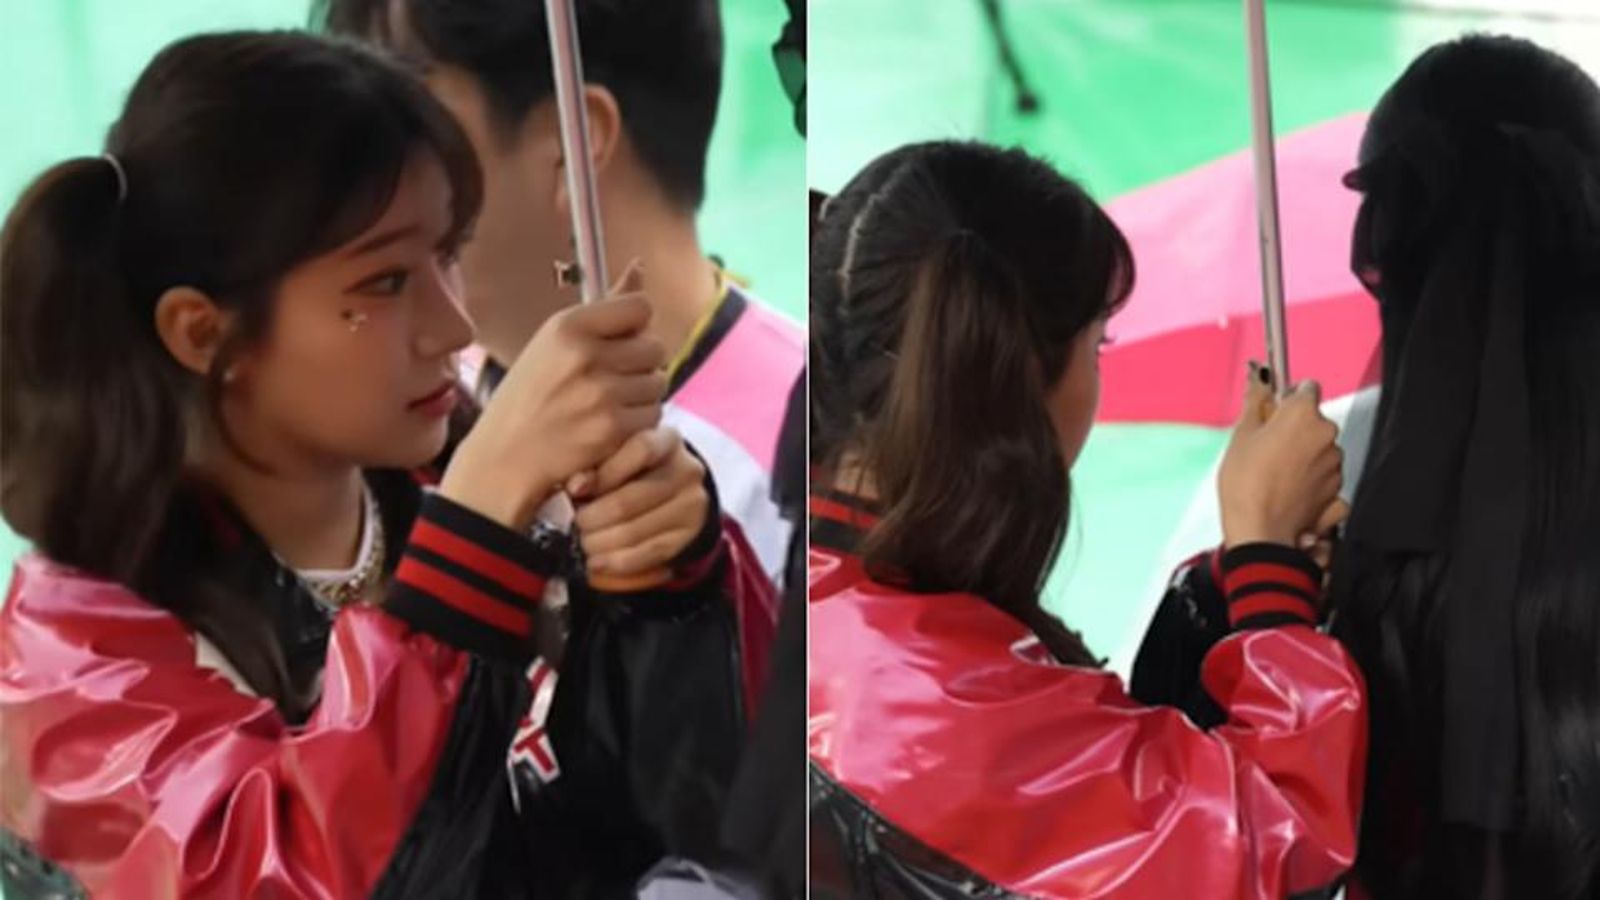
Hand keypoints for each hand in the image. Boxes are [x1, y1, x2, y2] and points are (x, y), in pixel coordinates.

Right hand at [439, 261, 665, 529]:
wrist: (505, 458)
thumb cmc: (530, 396)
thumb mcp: (554, 342)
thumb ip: (605, 308)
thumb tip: (640, 267)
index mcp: (568, 326)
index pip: (640, 307)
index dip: (636, 326)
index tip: (621, 341)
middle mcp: (586, 355)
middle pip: (656, 347)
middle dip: (642, 363)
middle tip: (613, 379)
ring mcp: (601, 393)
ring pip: (659, 382)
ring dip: (643, 394)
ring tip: (610, 404)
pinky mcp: (613, 428)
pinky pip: (654, 415)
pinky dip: (640, 423)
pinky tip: (612, 426)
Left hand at [572, 427, 709, 575]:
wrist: (672, 492)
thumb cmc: (632, 468)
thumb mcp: (618, 456)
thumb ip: (596, 465)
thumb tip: (575, 487)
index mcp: (667, 440)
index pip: (640, 449)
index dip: (605, 472)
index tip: (574, 489)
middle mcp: (686, 469)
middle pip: (631, 498)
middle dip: (593, 517)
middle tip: (574, 523)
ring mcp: (691, 504)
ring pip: (635, 530)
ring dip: (600, 542)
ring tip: (581, 543)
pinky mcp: (689, 535)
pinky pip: (648, 553)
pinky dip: (617, 561)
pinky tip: (597, 562)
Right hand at [1218, 368, 1343, 548]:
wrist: (1260, 533)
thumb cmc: (1247, 487)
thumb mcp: (1241, 436)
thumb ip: (1255, 402)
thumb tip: (1260, 379)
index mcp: (1304, 415)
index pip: (1306, 388)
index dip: (1286, 399)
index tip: (1273, 410)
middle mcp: (1326, 436)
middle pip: (1313, 421)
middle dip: (1293, 429)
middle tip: (1264, 447)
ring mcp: (1334, 466)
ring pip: (1319, 450)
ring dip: (1301, 456)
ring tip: (1273, 474)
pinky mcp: (1337, 492)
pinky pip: (1323, 478)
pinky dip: (1311, 483)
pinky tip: (1288, 491)